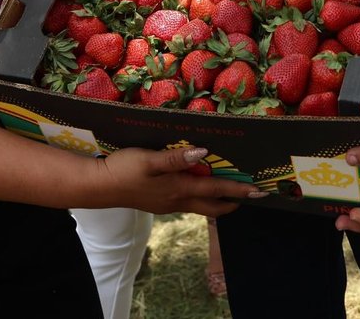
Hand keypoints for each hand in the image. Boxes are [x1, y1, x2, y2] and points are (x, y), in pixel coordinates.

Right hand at [97, 146, 263, 216]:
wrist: (100, 186)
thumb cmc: (125, 169)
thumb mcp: (149, 159)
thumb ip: (176, 158)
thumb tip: (203, 153)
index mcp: (179, 189)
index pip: (216, 190)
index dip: (239, 190)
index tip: (259, 192)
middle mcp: (178, 200)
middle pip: (213, 206)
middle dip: (234, 202)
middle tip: (250, 195)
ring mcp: (168, 204)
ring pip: (201, 206)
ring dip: (218, 200)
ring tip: (230, 190)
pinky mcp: (159, 203)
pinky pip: (188, 203)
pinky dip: (201, 197)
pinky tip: (198, 186)